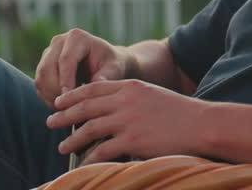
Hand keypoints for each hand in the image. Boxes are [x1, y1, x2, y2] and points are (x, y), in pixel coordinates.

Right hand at [34, 29, 130, 109]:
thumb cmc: (111, 65)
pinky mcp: (43, 65)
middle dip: (56, 90)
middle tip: (68, 108)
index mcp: (77, 37)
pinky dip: (47, 97)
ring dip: (50, 96)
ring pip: (40, 77)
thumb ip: (105, 77)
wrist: (105, 63)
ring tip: (67, 108)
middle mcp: (59, 41)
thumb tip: (97, 85)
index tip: (69, 98)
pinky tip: (62, 105)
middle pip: (47, 68)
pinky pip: (39, 84)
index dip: (66, 80)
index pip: (66, 60)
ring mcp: (48, 52)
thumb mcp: (114, 69)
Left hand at [46, 79, 209, 162]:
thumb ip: (131, 98)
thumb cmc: (181, 113)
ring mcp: (128, 120)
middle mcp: (126, 100)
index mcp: (131, 86)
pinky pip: (103, 151)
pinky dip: (90, 158)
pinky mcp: (132, 140)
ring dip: (72, 139)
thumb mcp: (153, 95)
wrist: (202, 124)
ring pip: (89, 129)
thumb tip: (111, 109)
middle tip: (50, 121)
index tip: (60, 101)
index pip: (94, 87)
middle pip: (86, 106)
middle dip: (65, 115)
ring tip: (62, 146)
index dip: (73, 95)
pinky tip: (82, 164)